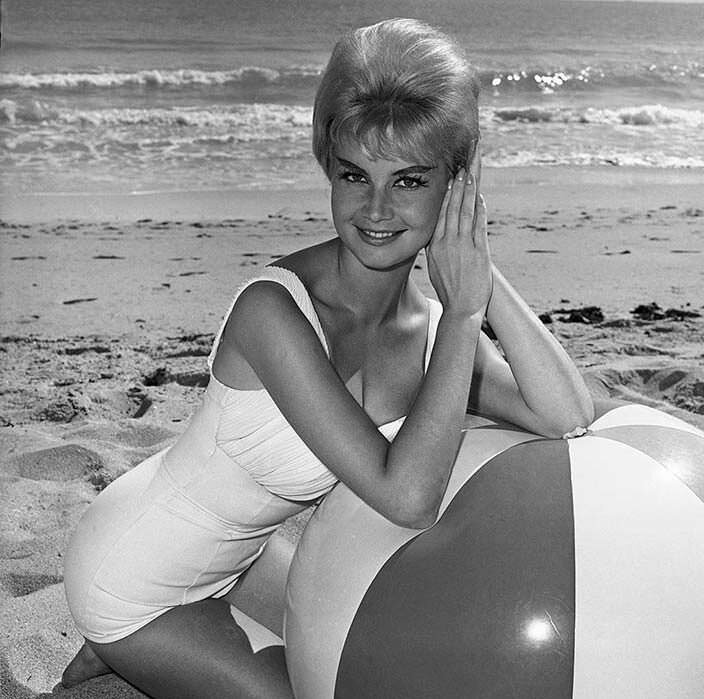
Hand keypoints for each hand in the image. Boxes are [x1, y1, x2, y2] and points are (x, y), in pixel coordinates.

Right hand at [426, 143, 492, 316]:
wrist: (461, 309)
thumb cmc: (452, 291)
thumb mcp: (439, 266)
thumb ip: (441, 246)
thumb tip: (445, 231)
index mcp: (435, 244)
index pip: (442, 209)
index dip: (449, 189)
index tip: (454, 170)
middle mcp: (447, 241)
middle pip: (453, 203)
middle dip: (460, 178)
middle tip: (464, 157)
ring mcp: (462, 244)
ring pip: (463, 210)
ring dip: (467, 187)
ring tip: (468, 167)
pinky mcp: (478, 250)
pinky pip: (476, 224)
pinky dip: (477, 208)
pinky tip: (478, 194)